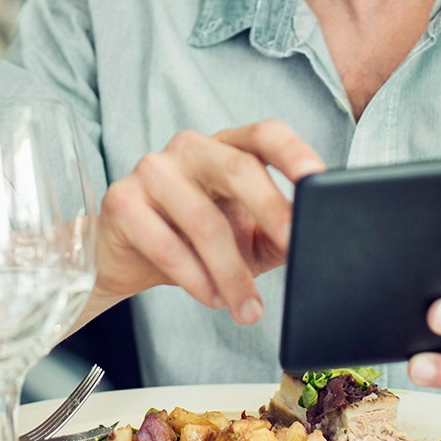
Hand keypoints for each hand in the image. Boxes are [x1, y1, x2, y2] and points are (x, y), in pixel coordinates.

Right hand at [95, 121, 325, 324]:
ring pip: (203, 220)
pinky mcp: (122, 201)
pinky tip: (211, 297)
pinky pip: (166, 245)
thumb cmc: (195, 241)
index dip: (293, 151)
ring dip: (231, 272)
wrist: (127, 258)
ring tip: (247, 307)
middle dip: (270, 210)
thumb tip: (318, 244)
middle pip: (237, 168)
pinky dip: (195, 279)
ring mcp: (152, 170)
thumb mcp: (248, 237)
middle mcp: (190, 148)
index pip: (265, 133)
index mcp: (227, 147)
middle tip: (293, 245)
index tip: (317, 178)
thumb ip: (282, 232)